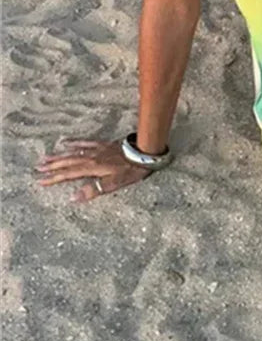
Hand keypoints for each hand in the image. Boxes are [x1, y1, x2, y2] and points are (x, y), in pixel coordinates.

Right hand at [35, 137, 152, 202]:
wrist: (143, 152)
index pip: (68, 174)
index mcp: (92, 168)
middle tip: (37, 168)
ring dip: (58, 156)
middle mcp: (91, 158)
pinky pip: (84, 143)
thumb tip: (74, 198)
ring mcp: (96, 150)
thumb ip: (94, 190)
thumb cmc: (131, 170)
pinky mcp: (103, 144)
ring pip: (72, 153)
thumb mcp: (115, 184)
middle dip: (51, 166)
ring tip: (45, 158)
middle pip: (67, 162)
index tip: (40, 181)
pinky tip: (65, 142)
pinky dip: (73, 143)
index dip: (54, 178)